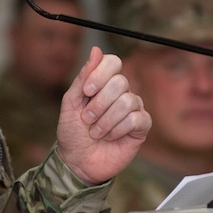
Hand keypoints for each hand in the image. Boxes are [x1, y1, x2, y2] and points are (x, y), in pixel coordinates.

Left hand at [53, 47, 149, 184]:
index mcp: (104, 83)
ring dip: (106, 120)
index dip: (100, 74)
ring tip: (96, 132)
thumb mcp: (71, 103)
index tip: (86, 92)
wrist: (77, 162)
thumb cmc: (73, 132)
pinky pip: (136, 119)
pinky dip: (118, 129)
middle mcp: (121, 92)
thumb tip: (96, 50)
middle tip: (87, 118)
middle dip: (99, 103)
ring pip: (127, 101)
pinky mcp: (141, 127)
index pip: (112, 62)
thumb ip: (83, 77)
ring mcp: (133, 109)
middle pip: (120, 82)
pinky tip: (110, 137)